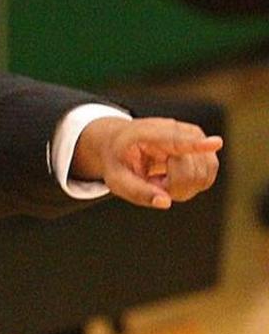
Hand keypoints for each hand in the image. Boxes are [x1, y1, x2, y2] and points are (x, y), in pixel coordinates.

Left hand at [72, 116, 222, 208]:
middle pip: (191, 171)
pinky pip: (206, 176)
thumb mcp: (115, 179)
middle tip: (150, 181)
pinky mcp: (204, 146)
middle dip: (172, 186)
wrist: (121, 141)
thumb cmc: (117, 160)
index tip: (217, 143)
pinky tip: (171, 176)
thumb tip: (166, 203)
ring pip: (204, 175)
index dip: (196, 145)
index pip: (175, 140)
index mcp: (146, 133)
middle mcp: (177, 130)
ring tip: (159, 177)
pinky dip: (189, 184)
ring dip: (182, 186)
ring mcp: (194, 137)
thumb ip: (138, 192)